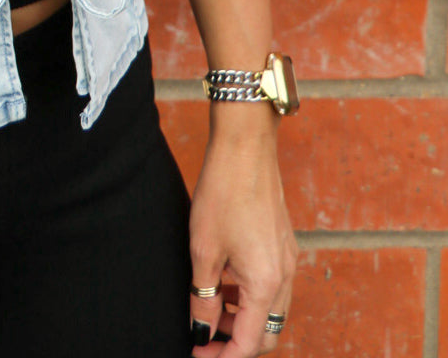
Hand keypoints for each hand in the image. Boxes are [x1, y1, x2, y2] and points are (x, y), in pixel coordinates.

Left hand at [187, 115, 296, 356]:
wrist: (245, 146)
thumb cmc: (223, 193)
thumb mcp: (204, 251)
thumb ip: (203, 298)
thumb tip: (200, 332)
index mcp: (266, 284)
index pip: (250, 344)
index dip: (222, 357)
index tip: (197, 354)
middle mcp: (284, 277)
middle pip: (266, 333)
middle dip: (235, 342)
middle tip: (202, 338)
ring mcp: (287, 260)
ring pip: (269, 311)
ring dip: (242, 319)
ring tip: (207, 310)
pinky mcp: (282, 245)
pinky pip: (270, 286)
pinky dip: (248, 296)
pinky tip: (223, 283)